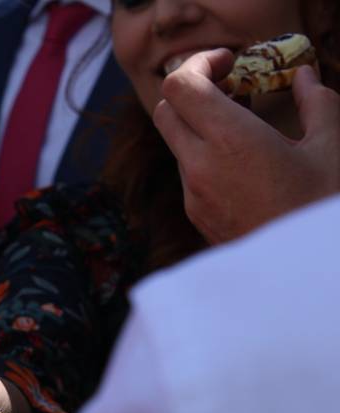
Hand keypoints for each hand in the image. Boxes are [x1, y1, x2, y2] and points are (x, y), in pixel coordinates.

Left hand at [154, 50, 339, 243]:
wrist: (300, 274)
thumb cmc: (317, 209)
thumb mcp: (331, 149)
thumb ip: (318, 104)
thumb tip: (305, 78)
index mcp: (229, 140)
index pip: (179, 87)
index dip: (196, 64)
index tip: (227, 63)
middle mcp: (199, 165)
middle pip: (165, 109)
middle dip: (191, 91)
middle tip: (231, 87)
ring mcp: (192, 193)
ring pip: (176, 143)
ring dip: (199, 125)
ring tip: (243, 125)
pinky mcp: (195, 215)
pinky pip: (187, 173)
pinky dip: (203, 155)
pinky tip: (241, 162)